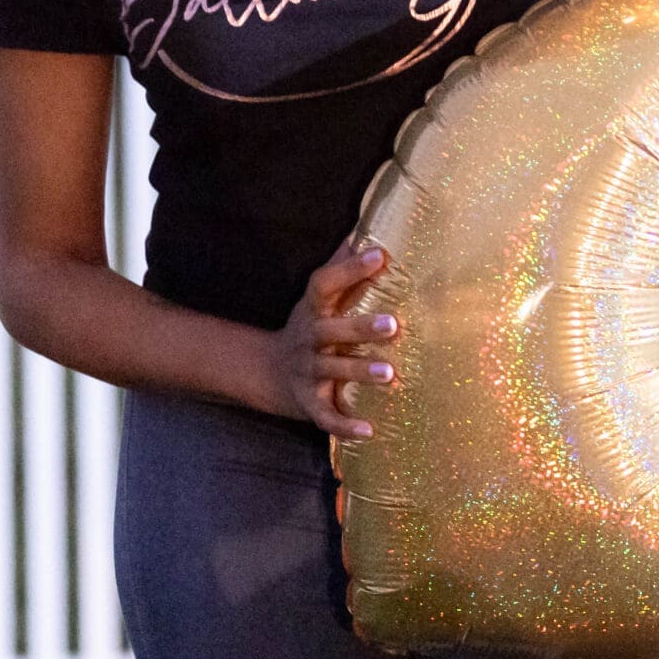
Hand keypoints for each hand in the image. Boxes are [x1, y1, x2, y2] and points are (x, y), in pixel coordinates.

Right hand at [266, 242, 395, 437]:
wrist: (265, 372)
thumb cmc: (309, 327)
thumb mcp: (319, 298)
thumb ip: (342, 267)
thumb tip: (369, 227)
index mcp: (315, 309)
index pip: (326, 284)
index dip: (351, 269)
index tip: (381, 255)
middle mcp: (310, 339)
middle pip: (332, 331)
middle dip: (361, 328)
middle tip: (394, 324)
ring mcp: (307, 372)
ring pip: (333, 372)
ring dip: (360, 373)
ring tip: (390, 375)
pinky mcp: (309, 403)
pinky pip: (326, 416)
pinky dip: (346, 426)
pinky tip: (370, 431)